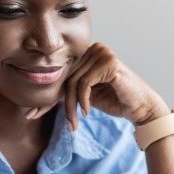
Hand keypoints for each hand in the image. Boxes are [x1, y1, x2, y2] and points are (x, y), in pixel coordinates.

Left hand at [26, 44, 168, 130]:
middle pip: (67, 78)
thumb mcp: (87, 96)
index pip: (64, 74)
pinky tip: (88, 112)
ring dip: (72, 106)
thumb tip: (38, 101)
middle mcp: (95, 49)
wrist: (141, 108)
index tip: (32, 114)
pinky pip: (85, 84)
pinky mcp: (109, 63)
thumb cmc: (116, 101)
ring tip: (76, 122)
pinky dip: (83, 101)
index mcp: (88, 54)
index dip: (49, 96)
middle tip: (67, 124)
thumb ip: (69, 91)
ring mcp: (103, 53)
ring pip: (73, 82)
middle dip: (62, 104)